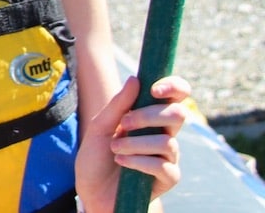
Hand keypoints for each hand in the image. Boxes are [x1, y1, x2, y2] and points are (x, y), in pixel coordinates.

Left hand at [76, 75, 189, 212]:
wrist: (92, 191)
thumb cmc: (96, 158)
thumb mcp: (100, 127)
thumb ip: (118, 105)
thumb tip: (136, 79)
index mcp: (151, 118)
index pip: (176, 96)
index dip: (174, 86)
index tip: (154, 89)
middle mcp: (165, 134)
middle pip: (178, 114)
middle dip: (147, 116)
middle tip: (123, 124)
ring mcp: (169, 157)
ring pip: (168, 142)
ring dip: (136, 144)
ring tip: (115, 149)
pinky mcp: (168, 179)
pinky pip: (164, 166)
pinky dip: (139, 162)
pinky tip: (122, 163)